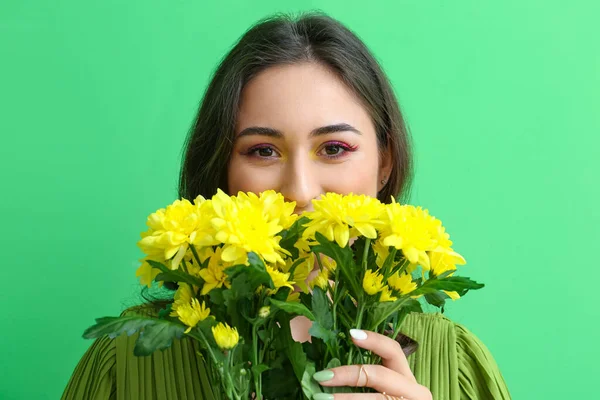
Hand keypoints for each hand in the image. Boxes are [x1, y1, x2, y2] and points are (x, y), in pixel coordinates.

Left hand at [312, 329, 431, 399]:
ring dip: (344, 398)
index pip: (393, 351)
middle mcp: (413, 392)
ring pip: (374, 399)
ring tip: (321, 398)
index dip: (374, 340)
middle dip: (348, 374)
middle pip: (379, 374)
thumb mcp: (385, 390)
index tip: (350, 334)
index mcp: (407, 379)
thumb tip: (329, 369)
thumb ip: (367, 378)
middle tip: (322, 376)